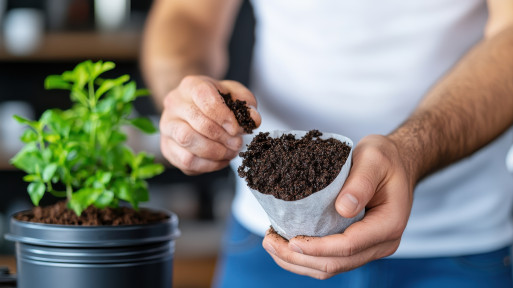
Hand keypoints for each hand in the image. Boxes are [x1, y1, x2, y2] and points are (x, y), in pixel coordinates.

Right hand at [159, 75, 260, 174]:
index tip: (236, 128)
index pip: (203, 96)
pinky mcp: (167, 146)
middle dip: (222, 137)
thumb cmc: (216, 101)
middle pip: (196, 122)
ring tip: (230, 152)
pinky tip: (220, 160)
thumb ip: (247, 103)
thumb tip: (254, 120)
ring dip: (214, 152)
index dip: (222, 114)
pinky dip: (207, 165)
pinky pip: (185, 160)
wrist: (195, 108)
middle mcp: (173, 103)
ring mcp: (167, 126)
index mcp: (190, 85)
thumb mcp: (234, 95)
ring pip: (187, 141)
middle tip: (238, 144)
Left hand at [262, 134, 413, 278]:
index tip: (292, 241)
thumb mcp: (374, 159)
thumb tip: (343, 208)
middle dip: (300, 258)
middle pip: (336, 263)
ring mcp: (369, 247)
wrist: (397, 163)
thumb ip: (361, 182)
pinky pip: (330, 259)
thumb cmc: (386, 158)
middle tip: (270, 243)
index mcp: (389, 224)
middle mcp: (381, 243)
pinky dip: (306, 257)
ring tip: (271, 245)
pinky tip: (285, 244)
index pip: (349, 245)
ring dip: (298, 262)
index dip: (318, 247)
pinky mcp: (357, 246)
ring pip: (330, 267)